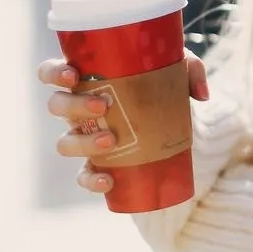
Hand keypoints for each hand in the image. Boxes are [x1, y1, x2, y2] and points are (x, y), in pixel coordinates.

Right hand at [38, 51, 209, 196]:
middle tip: (104, 106)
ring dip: (83, 142)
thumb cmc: (162, 86)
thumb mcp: (178, 71)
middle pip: (56, 106)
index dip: (52, 73)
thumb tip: (201, 94)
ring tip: (112, 140)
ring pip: (65, 142)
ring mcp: (84, 138)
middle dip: (74, 106)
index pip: (51, 73)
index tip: (72, 75)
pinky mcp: (97, 163)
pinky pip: (84, 176)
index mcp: (86, 79)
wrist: (171, 121)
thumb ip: (190, 70)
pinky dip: (92, 181)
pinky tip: (108, 181)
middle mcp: (77, 109)